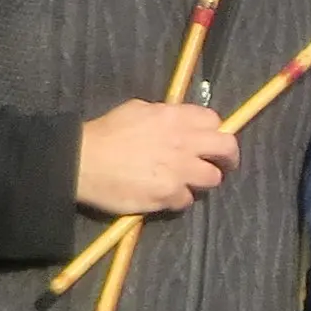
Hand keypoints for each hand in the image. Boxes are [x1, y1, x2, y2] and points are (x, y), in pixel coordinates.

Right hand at [77, 99, 239, 215]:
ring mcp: (179, 170)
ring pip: (212, 179)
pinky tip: (163, 194)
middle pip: (227, 149)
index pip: (215, 121)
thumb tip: (180, 121)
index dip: (216, 131)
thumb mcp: (137, 110)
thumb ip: (166, 115)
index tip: (211, 140)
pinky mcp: (169, 194)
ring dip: (202, 181)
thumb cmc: (105, 133)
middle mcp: (184, 142)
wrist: (82, 161)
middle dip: (229, 158)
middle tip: (223, 165)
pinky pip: (186, 200)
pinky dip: (178, 199)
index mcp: (176, 117)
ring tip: (186, 181)